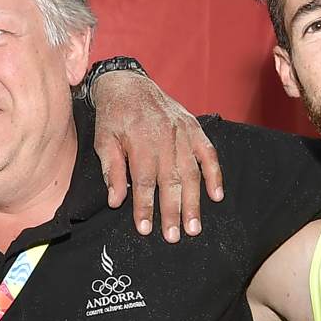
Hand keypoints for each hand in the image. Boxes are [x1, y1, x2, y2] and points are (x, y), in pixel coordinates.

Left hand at [90, 70, 223, 241]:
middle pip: (171, 181)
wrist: (129, 83)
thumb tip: (115, 202)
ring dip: (194, 202)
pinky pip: (209, 154)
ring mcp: (183, 133)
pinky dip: (215, 175)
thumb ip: (111, 170)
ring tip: (194, 227)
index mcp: (140, 141)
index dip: (144, 207)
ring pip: (191, 173)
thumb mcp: (103, 140)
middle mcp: (165, 138)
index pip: (143, 182)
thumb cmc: (114, 115)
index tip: (145, 229)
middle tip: (174, 237)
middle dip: (172, 212)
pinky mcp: (194, 129)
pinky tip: (217, 196)